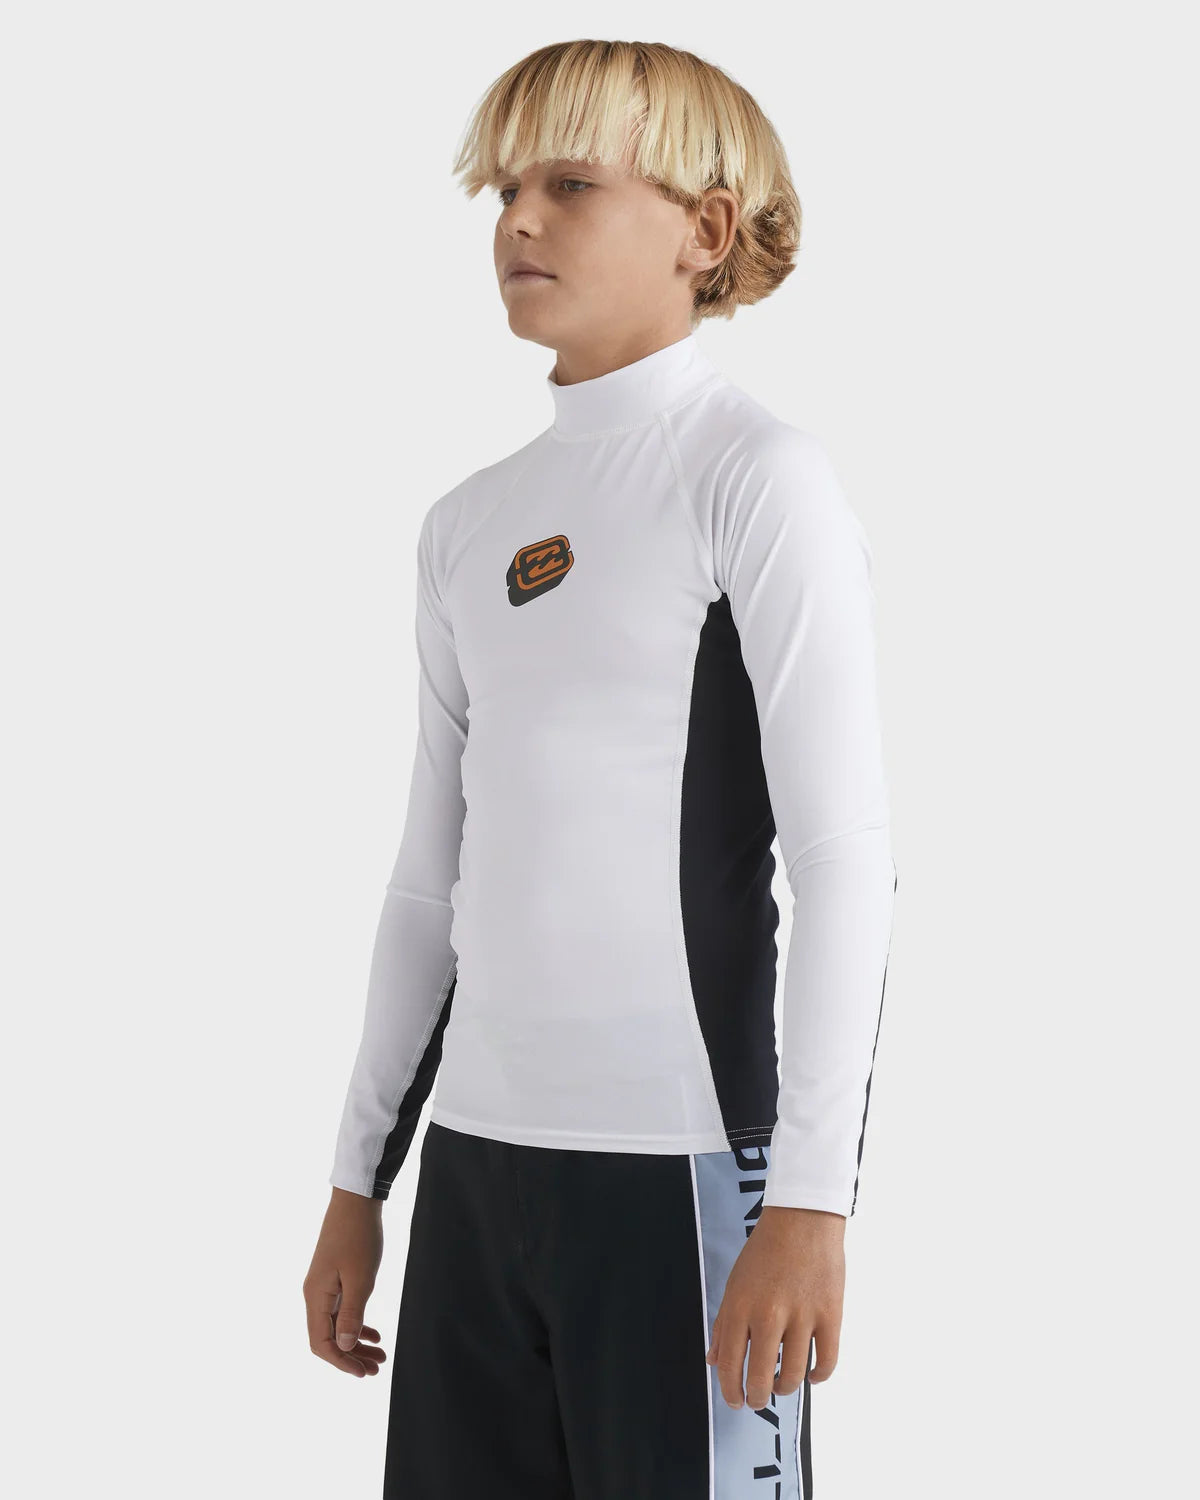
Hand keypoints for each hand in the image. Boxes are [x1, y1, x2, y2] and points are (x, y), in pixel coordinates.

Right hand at [304, 1187, 387, 1377]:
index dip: (341, 1362)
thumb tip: (344, 1348)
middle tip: (377, 1369)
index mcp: (316, 1297)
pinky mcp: (334, 1278)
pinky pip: (342, 1311)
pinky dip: (357, 1324)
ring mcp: (324, 1286)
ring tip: (380, 1356)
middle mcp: (315, 1295)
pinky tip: (374, 1333)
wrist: (357, 1199)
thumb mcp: (360, 1278)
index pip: (321, 1344)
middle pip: (328, 1339)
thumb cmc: (359, 1236)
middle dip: (351, 1357)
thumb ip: (352, 1315)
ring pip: (336, 1326)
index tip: (363, 1373)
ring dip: (356, 1343)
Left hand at [705, 1205, 845, 1408]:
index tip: (735, 1401)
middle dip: (757, 1397)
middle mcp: (768, 1314)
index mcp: (739, 1306)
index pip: (729, 1363)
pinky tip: (812, 1374)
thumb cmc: (765, 1251)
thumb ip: (723, 1324)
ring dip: (785, 1388)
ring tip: (782, 1384)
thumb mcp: (734, 1283)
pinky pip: (826, 1361)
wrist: (802, 1219)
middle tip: (759, 1399)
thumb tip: (714, 1361)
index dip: (730, 1390)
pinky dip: (818, 1376)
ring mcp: (801, 1316)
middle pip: (761, 1376)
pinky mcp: (830, 1315)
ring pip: (794, 1376)